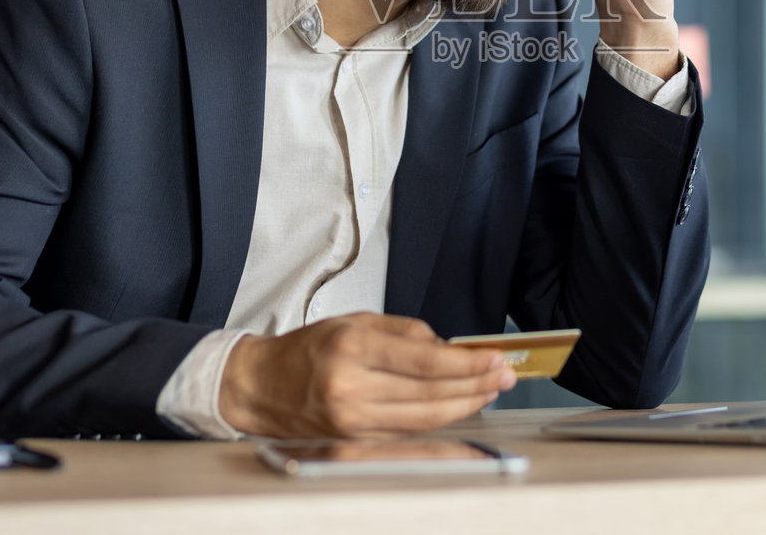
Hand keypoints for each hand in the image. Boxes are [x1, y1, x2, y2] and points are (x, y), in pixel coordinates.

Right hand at [217, 312, 516, 438]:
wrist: (260, 388)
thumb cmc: (307, 350)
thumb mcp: (354, 322)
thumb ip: (404, 332)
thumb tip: (447, 347)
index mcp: (351, 350)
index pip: (424, 362)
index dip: (466, 363)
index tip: (494, 357)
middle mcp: (351, 389)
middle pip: (430, 394)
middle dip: (475, 385)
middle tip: (505, 374)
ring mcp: (353, 423)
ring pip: (424, 419)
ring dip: (464, 405)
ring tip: (490, 390)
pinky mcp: (355, 444)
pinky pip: (407, 433)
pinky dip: (438, 420)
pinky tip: (458, 407)